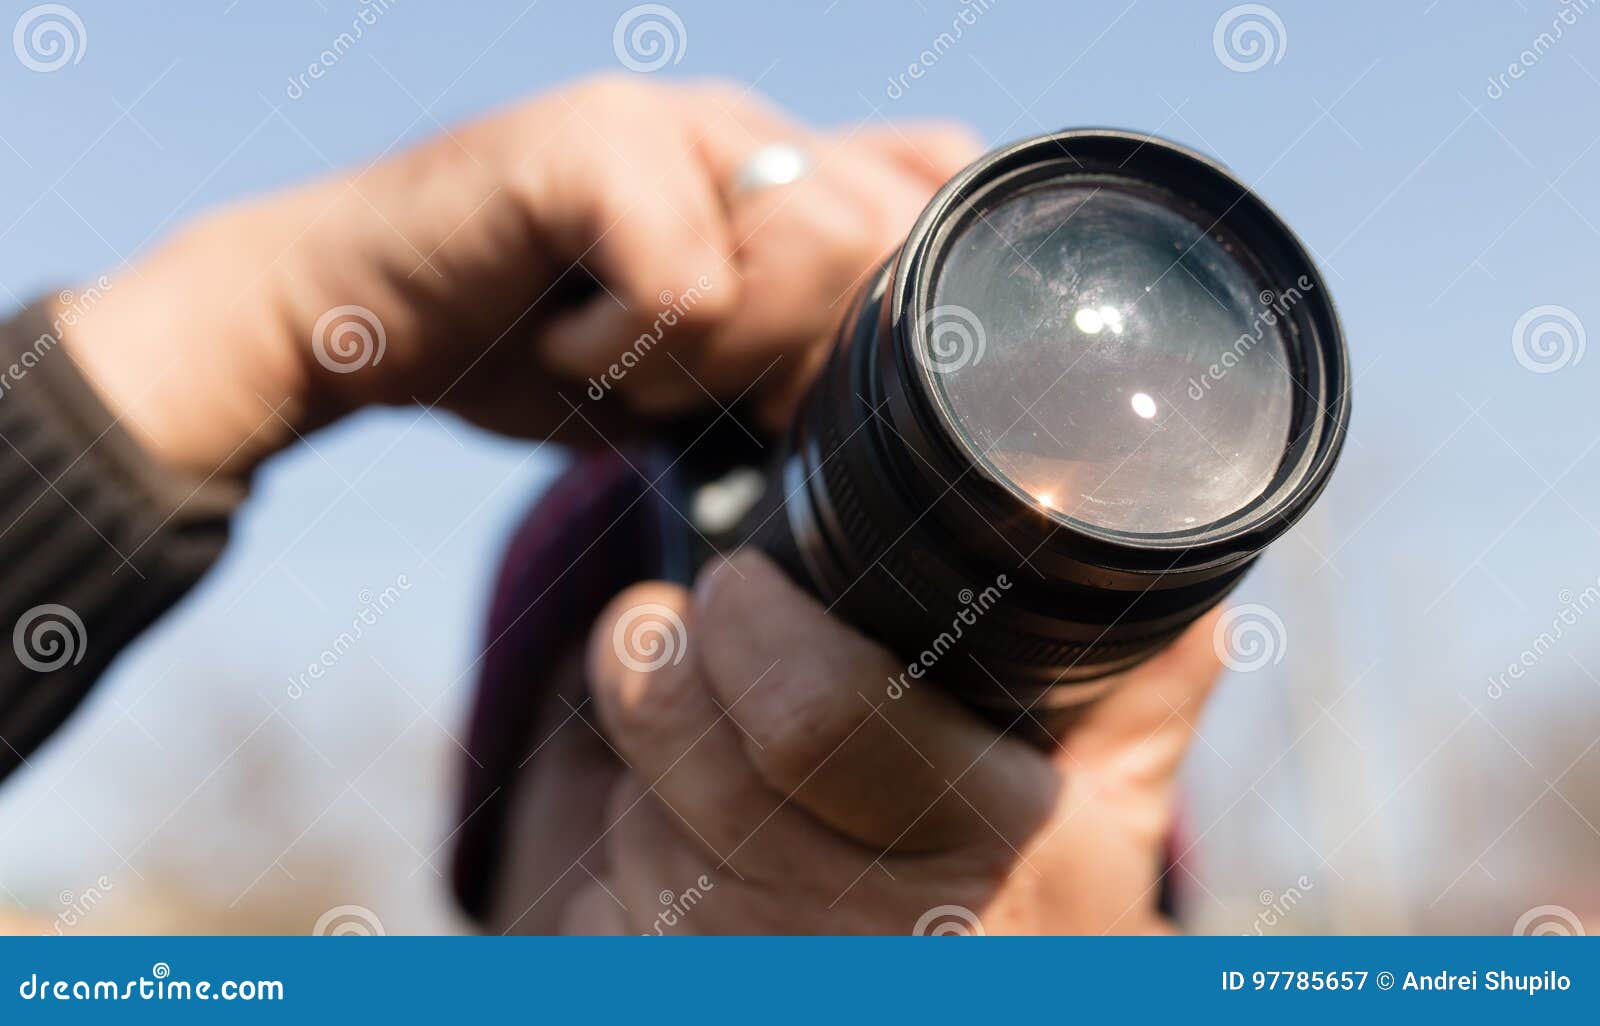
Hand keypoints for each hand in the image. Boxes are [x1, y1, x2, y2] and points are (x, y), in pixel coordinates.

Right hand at [58, 76, 979, 478]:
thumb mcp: (691, 365)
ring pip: (807, 247)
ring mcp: (666, 118)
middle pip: (883, 236)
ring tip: (622, 357)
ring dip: (711, 356)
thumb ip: (791, 344)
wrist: (350, 316)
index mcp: (775, 164)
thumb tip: (899, 401)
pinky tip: (563, 337)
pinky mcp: (591, 141)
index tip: (814, 382)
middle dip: (792, 354)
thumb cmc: (521, 346)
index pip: (937, 176)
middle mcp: (735, 123)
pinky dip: (627, 352)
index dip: (914, 295)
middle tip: (687, 381)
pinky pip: (692, 282)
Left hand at [493, 551, 1223, 934]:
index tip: (742, 578)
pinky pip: (584, 901)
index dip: (753, 624)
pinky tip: (661, 836)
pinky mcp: (651, 1001)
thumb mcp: (1107, 832)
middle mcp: (848, 938)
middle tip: (670, 625)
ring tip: (686, 735)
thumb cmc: (1030, 944)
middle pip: (682, 745)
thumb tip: (1196, 582)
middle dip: (655, 657)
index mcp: (974, 858)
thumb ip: (1137, 701)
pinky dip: (600, 845)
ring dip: (630, 753)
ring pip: (624, 816)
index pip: (816, 715)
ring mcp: (739, 982)